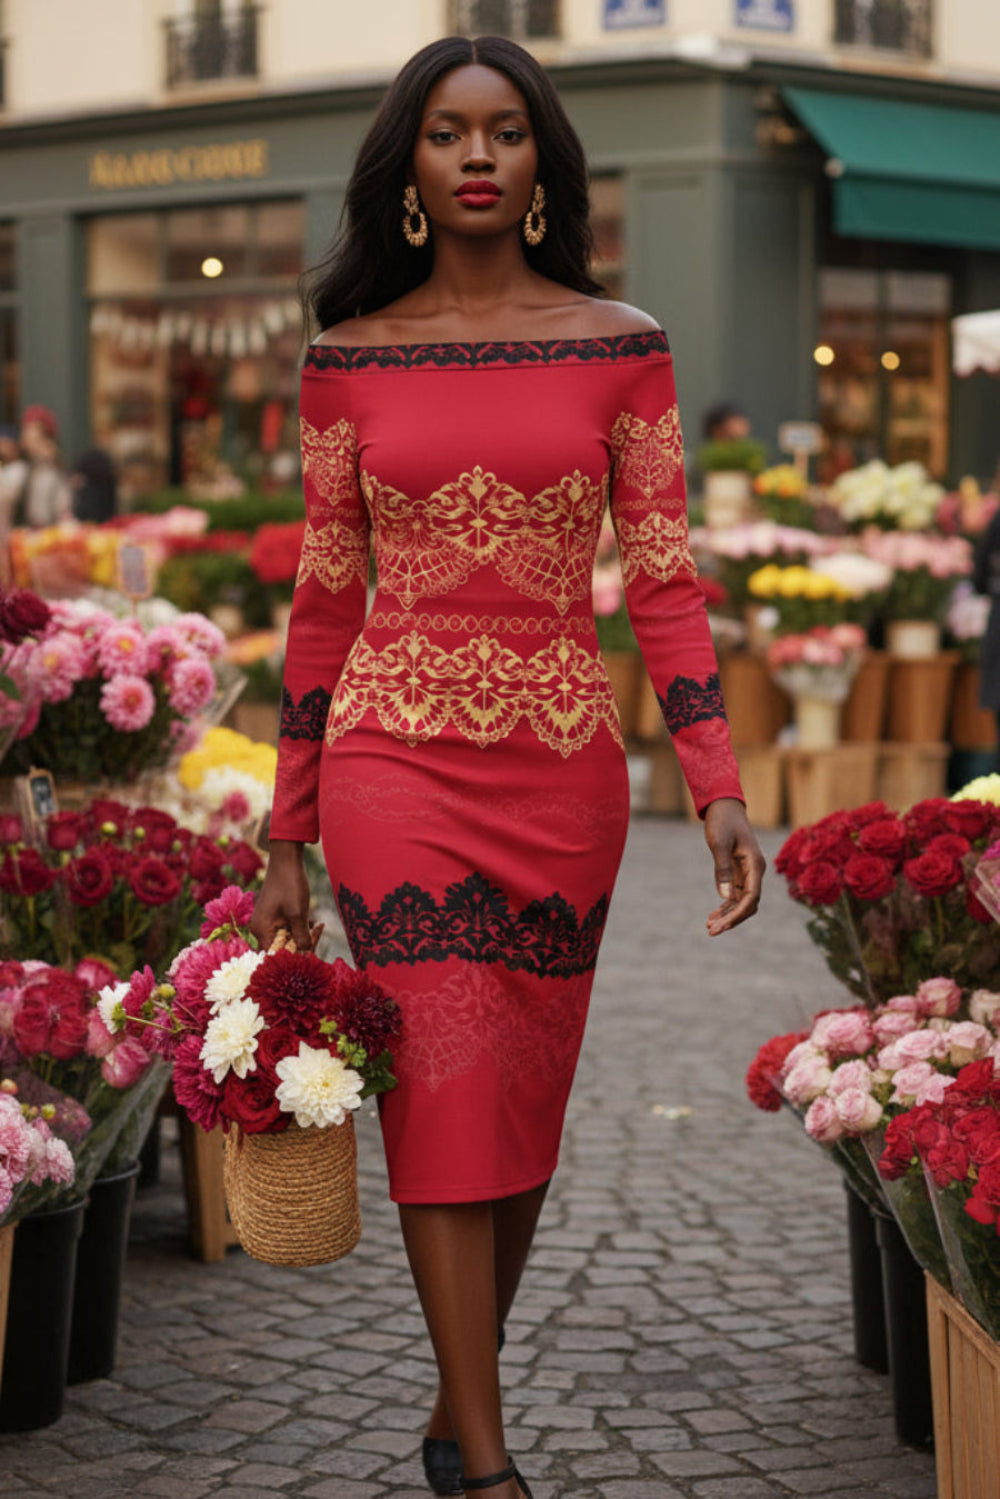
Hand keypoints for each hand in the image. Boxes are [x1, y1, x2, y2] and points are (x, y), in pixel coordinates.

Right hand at [250, 839, 315, 951]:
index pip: (275, 957)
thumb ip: (301, 938)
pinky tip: (315, 923)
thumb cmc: (290, 885)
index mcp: (261, 931)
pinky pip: (288, 933)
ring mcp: (267, 925)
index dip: (293, 957)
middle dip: (302, 946)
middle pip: (282, 951)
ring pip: (288, 942)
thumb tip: (305, 957)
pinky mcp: (275, 919)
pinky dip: (302, 930)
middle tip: (318, 931)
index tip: (310, 949)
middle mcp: (260, 931)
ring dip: (304, 937)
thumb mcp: (298, 914)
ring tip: (318, 925)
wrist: (286, 860)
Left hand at [703, 798, 765, 936]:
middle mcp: (755, 871)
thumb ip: (722, 869)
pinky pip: (736, 895)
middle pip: (748, 904)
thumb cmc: (722, 822)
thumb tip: (725, 897)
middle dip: (732, 919)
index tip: (721, 925)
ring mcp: (748, 873)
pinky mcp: (739, 873)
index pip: (751, 897)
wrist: (724, 806)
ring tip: (710, 927)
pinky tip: (713, 916)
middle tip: (711, 931)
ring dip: (728, 916)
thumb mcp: (719, 843)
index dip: (737, 914)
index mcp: (755, 864)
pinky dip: (726, 906)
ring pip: (742, 902)